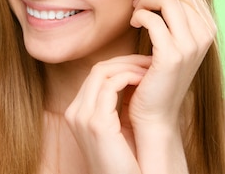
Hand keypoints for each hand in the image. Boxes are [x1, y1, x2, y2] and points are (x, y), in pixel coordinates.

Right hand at [64, 55, 151, 173]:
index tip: (142, 65)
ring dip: (129, 66)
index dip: (120, 66)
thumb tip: (131, 83)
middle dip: (125, 61)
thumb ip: (115, 108)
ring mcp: (82, 117)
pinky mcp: (96, 123)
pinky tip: (145, 80)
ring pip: (102, 72)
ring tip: (149, 69)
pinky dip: (129, 77)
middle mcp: (74, 112)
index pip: (95, 76)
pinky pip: (110, 86)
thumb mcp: (115, 130)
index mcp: (77, 113)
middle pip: (97, 70)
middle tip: (149, 61)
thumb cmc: (124, 162)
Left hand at [128, 0, 215, 128]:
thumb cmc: (158, 73)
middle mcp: (205, 34)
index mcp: (208, 28)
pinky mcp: (172, 55)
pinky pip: (153, 19)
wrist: (156, 111)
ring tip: (135, 11)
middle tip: (137, 0)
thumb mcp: (173, 40)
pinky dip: (139, 15)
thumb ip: (174, 16)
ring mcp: (191, 45)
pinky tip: (133, 23)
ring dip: (145, 0)